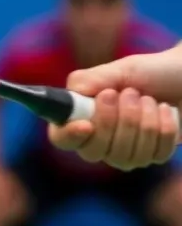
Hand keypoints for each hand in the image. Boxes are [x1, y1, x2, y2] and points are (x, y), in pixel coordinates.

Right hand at [47, 47, 181, 169]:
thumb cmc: (149, 71)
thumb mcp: (118, 70)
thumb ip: (89, 80)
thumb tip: (71, 94)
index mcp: (80, 117)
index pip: (61, 139)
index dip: (70, 136)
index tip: (86, 125)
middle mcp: (98, 140)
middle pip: (94, 151)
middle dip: (115, 121)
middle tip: (128, 93)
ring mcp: (125, 152)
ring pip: (126, 155)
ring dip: (142, 120)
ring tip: (149, 98)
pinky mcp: (153, 156)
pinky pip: (155, 153)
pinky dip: (163, 127)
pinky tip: (164, 110)